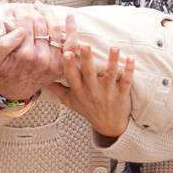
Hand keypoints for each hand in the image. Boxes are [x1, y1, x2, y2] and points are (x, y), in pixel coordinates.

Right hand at [0, 3, 63, 102]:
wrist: (16, 89)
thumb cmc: (5, 70)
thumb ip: (5, 43)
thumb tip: (21, 30)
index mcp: (25, 54)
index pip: (26, 23)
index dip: (21, 12)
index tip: (17, 10)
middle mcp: (42, 57)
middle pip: (40, 23)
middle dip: (33, 12)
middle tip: (27, 8)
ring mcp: (54, 61)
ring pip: (54, 28)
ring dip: (48, 14)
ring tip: (40, 8)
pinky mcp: (62, 64)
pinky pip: (70, 44)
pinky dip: (71, 29)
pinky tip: (69, 16)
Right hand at [39, 4, 135, 137]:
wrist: (109, 126)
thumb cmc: (89, 110)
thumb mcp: (70, 102)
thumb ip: (57, 89)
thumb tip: (42, 80)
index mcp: (79, 91)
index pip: (72, 76)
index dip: (68, 65)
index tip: (66, 53)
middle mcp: (93, 91)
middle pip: (89, 73)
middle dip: (87, 59)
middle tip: (85, 45)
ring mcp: (108, 92)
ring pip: (110, 75)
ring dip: (112, 61)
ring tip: (113, 48)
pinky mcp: (122, 94)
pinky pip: (126, 81)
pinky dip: (129, 70)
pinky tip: (131, 59)